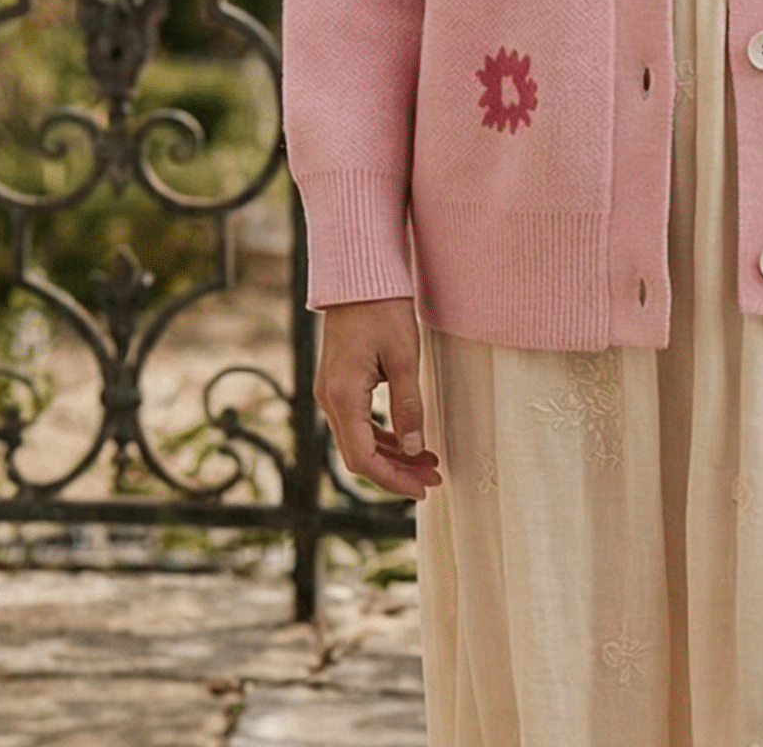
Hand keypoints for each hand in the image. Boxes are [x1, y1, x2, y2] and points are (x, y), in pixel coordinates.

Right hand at [315, 296, 441, 498]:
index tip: (422, 488)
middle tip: (432, 479)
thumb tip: (415, 448)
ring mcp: (331, 391)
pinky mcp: (338, 383)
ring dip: (392, 454)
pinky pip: (357, 421)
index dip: (392, 480)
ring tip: (428, 462)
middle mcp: (329, 398)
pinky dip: (382, 435)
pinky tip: (407, 439)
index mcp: (342, 396)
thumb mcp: (404, 357)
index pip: (363, 458)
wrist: (359, 275)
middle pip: (360, 454)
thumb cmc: (382, 309)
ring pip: (359, 440)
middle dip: (396, 471)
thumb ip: (408, 405)